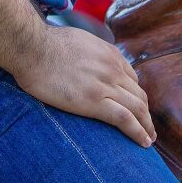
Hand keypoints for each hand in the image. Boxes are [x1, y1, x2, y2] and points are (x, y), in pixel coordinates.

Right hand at [11, 26, 155, 146]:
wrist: (33, 48)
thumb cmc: (45, 44)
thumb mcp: (78, 40)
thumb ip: (90, 52)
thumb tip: (85, 61)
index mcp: (109, 54)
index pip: (131, 79)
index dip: (136, 96)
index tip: (136, 109)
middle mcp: (113, 69)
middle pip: (138, 95)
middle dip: (146, 113)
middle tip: (148, 128)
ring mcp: (105, 85)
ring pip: (137, 108)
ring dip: (146, 126)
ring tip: (148, 139)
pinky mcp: (94, 102)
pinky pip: (125, 119)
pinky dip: (138, 132)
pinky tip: (143, 142)